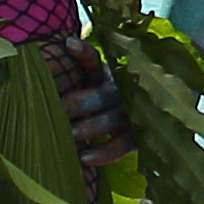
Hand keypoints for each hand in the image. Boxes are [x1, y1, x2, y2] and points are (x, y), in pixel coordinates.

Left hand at [56, 49, 134, 170]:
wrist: (143, 120)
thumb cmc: (104, 101)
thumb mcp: (92, 85)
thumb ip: (79, 73)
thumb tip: (64, 45)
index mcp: (107, 76)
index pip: (95, 60)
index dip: (83, 52)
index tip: (68, 44)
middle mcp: (122, 92)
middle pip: (102, 94)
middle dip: (80, 102)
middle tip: (59, 109)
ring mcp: (133, 114)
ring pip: (113, 119)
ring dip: (91, 127)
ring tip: (70, 135)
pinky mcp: (138, 137)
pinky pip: (122, 145)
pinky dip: (104, 152)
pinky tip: (84, 158)